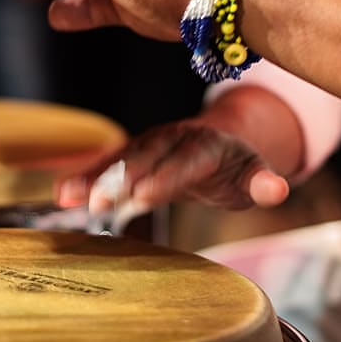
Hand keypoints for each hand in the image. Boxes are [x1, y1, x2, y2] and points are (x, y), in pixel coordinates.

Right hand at [55, 119, 291, 213]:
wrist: (217, 146)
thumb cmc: (235, 170)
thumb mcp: (253, 177)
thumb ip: (261, 184)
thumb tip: (277, 189)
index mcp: (206, 144)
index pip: (186, 162)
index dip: (165, 178)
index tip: (144, 197)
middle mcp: (174, 138)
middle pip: (147, 159)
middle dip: (122, 180)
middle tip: (101, 203)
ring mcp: (149, 144)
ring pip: (120, 159)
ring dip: (95, 178)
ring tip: (71, 198)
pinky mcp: (131, 154)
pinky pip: (106, 165)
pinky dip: (85, 178)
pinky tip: (63, 195)